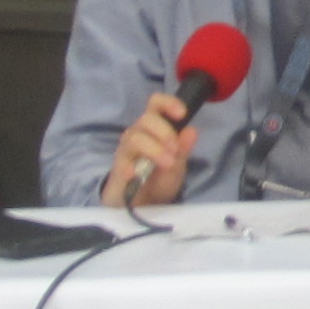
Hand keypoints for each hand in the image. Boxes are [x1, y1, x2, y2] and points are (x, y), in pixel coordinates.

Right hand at [103, 89, 195, 207]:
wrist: (141, 205)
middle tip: (176, 151)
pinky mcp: (118, 169)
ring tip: (167, 164)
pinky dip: (131, 166)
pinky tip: (137, 173)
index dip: (168, 103)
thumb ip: (183, 150)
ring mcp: (126, 151)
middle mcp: (137, 134)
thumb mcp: (177, 166)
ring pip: (135, 138)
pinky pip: (122, 162)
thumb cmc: (158, 180)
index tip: (182, 114)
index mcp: (154, 129)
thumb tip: (192, 130)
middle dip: (165, 132)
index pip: (155, 104)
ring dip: (154, 149)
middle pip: (147, 119)